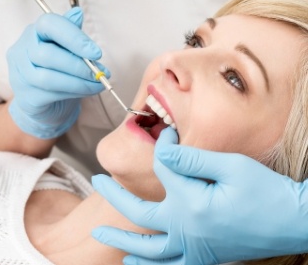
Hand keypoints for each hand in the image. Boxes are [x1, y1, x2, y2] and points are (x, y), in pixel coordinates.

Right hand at [7, 7, 108, 138]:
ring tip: (98, 83)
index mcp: (33, 32)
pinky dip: (75, 92)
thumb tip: (78, 13)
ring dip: (79, 82)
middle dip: (79, 65)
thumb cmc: (58, 69)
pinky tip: (88, 90)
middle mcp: (22, 50)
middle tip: (100, 73)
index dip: (74, 37)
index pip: (48, 24)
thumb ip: (71, 31)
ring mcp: (20, 75)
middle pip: (48, 54)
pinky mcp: (26, 96)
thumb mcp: (66, 48)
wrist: (45, 103)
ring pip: (48, 78)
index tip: (96, 52)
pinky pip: (51, 94)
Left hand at [92, 128, 307, 264]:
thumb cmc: (266, 192)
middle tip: (96, 180)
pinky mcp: (206, 257)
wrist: (295, 223)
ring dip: (123, 241)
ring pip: (149, 250)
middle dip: (115, 195)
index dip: (163, 145)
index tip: (166, 132)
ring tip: (100, 236)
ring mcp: (195, 248)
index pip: (163, 167)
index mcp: (190, 203)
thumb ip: (191, 157)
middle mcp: (186, 229)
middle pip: (139, 213)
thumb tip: (161, 148)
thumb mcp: (231, 166)